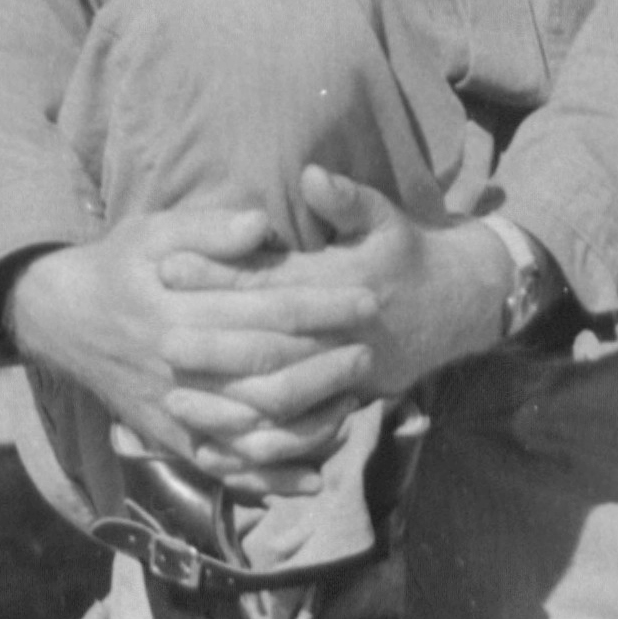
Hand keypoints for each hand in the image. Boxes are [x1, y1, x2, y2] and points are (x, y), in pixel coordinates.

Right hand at [2, 202, 382, 490]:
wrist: (61, 318)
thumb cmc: (120, 266)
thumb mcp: (154, 231)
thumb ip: (208, 228)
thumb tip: (262, 226)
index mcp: (179, 312)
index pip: (266, 312)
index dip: (322, 308)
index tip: (368, 301)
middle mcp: (177, 368)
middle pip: (266, 375)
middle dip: (325, 366)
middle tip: (369, 355)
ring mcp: (172, 410)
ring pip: (251, 429)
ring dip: (307, 424)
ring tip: (352, 406)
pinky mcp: (169, 439)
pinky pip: (222, 467)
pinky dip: (267, 479)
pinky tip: (309, 480)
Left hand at [151, 170, 510, 479]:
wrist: (458, 307)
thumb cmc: (407, 254)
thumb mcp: (384, 216)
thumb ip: (346, 198)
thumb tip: (309, 176)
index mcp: (345, 281)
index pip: (271, 282)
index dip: (218, 275)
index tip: (168, 268)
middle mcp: (344, 331)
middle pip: (270, 345)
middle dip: (212, 347)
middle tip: (159, 342)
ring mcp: (348, 373)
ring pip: (283, 396)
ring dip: (229, 401)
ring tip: (176, 398)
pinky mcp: (350, 400)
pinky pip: (301, 429)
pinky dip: (262, 442)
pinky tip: (220, 442)